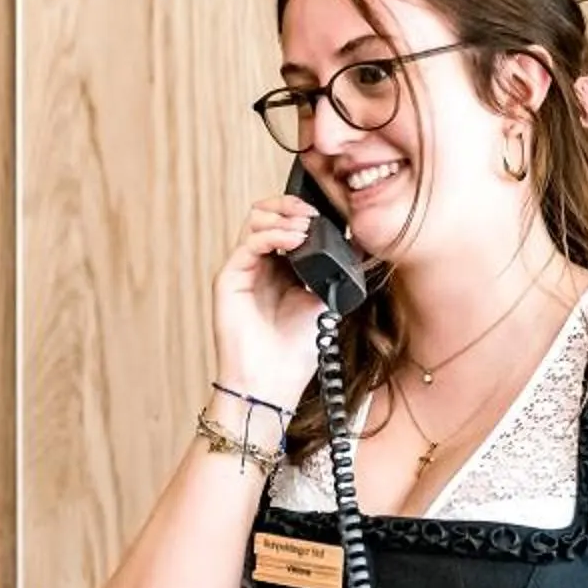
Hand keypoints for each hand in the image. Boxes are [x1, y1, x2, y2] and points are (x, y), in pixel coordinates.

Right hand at [212, 195, 325, 407]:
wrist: (273, 382)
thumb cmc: (293, 351)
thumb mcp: (323, 301)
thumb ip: (333, 271)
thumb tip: (359, 245)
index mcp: (278, 268)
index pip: (283, 222)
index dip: (301, 211)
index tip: (325, 213)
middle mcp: (257, 265)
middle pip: (264, 214)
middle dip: (289, 205)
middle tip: (312, 212)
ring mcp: (242, 270)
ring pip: (253, 221)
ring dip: (282, 215)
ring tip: (306, 225)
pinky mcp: (229, 278)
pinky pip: (248, 243)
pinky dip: (273, 234)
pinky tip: (295, 239)